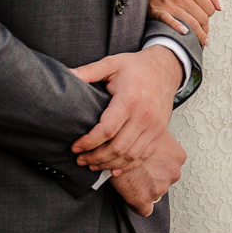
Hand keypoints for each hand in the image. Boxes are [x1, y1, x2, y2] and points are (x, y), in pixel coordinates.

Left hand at [71, 46, 183, 174]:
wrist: (165, 68)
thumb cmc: (136, 67)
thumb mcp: (112, 63)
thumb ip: (89, 71)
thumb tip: (67, 74)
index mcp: (129, 100)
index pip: (107, 130)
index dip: (88, 142)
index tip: (75, 146)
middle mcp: (144, 116)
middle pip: (117, 147)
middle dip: (95, 157)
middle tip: (80, 159)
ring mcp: (154, 126)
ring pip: (130, 156)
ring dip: (109, 164)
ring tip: (93, 165)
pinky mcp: (159, 132)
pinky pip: (144, 156)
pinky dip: (128, 167)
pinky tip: (114, 169)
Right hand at [109, 131, 185, 216]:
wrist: (117, 144)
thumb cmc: (134, 133)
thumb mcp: (153, 132)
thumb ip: (159, 141)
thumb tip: (152, 140)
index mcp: (178, 156)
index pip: (172, 166)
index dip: (159, 166)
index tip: (148, 164)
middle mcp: (174, 172)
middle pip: (164, 180)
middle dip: (152, 177)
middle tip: (138, 170)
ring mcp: (161, 186)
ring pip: (154, 193)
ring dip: (144, 188)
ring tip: (131, 178)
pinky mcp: (144, 198)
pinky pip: (144, 210)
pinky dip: (138, 205)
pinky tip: (129, 196)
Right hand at [147, 0, 220, 44]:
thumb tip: (220, 8)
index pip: (210, 9)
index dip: (210, 15)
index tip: (205, 17)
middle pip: (202, 18)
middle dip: (205, 27)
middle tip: (204, 32)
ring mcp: (169, 4)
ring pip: (191, 24)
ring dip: (199, 35)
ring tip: (203, 42)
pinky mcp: (158, 11)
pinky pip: (170, 22)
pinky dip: (178, 29)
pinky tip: (184, 33)